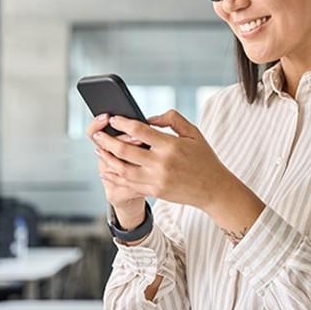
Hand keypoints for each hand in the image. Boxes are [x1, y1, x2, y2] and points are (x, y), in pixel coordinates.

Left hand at [89, 109, 238, 212]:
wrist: (213, 189)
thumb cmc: (204, 158)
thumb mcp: (193, 132)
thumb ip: (171, 119)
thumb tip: (148, 118)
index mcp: (171, 145)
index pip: (140, 130)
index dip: (123, 123)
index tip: (113, 119)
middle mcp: (161, 163)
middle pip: (125, 150)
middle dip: (107, 141)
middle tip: (97, 134)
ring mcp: (156, 180)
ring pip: (122, 169)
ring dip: (107, 159)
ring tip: (98, 150)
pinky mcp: (154, 191)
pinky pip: (129, 183)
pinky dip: (115, 176)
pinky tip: (108, 169)